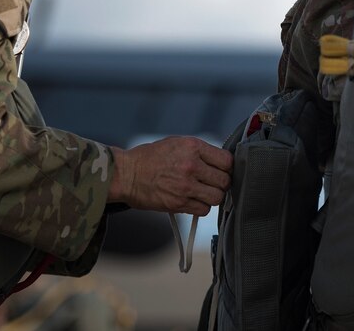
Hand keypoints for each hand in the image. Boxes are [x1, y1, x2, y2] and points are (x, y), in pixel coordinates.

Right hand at [108, 136, 231, 216]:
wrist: (126, 174)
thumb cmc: (150, 158)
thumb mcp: (177, 143)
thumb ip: (199, 152)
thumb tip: (219, 162)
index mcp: (193, 147)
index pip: (227, 160)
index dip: (227, 167)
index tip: (222, 170)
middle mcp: (192, 165)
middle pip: (225, 180)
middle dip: (221, 183)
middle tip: (213, 184)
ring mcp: (186, 186)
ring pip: (217, 197)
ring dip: (213, 197)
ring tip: (204, 193)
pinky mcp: (179, 203)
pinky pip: (203, 210)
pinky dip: (201, 207)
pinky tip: (193, 201)